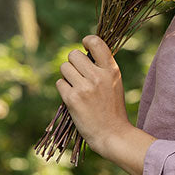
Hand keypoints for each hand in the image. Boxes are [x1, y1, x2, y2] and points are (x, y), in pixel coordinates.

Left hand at [55, 35, 130, 158]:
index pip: (96, 42)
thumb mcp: (114, 83)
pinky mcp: (73, 99)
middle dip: (73, 63)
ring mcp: (85, 87)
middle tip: (79, 75)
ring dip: (67, 76)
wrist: (113, 134)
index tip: (85, 47)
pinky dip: (64, 90)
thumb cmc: (112, 109)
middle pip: (73, 54)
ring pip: (64, 68)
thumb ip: (102, 68)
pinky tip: (73, 98)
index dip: (87, 41)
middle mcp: (98, 76)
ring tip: (77, 88)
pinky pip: (60, 83)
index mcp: (111, 70)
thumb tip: (83, 54)